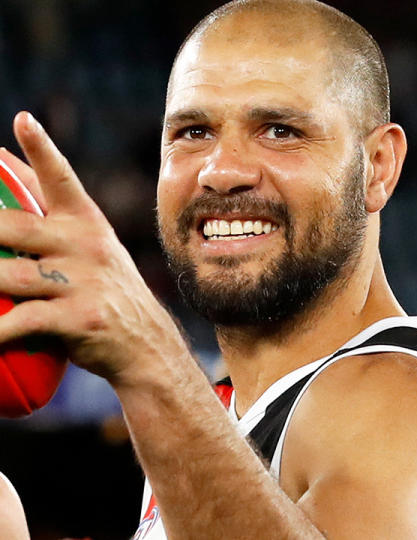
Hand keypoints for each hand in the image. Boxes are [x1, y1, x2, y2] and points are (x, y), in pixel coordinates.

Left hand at [0, 112, 189, 385]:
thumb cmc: (101, 288)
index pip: (61, 179)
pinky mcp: (80, 319)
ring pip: (8, 275)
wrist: (146, 345)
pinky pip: (21, 321)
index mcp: (86, 223)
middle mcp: (87, 246)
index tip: (24, 120)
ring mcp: (84, 283)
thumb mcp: (85, 242)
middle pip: (13, 227)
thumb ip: (43, 202)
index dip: (41, 149)